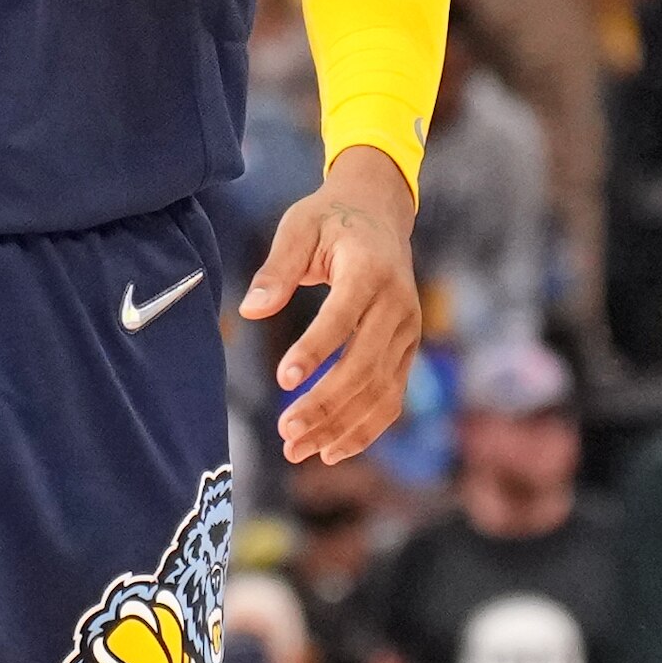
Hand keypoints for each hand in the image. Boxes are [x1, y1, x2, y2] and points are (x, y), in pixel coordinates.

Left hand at [259, 145, 420, 465]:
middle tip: (285, 431)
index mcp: (370, 269)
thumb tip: (252, 311)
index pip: (343, 317)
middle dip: (326, 403)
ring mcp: (409, 331)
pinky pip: (391, 397)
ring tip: (298, 450)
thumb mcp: (298, 227)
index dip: (315, 350)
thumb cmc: (330, 220)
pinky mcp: (408, 351)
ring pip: (380, 390)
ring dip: (341, 426)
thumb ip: (277, 269)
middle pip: (365, 365)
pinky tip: (331, 450)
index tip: (283, 379)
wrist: (379, 213)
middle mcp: (398, 304)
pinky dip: (365, 429)